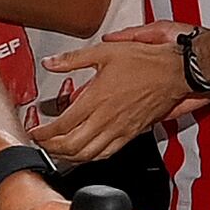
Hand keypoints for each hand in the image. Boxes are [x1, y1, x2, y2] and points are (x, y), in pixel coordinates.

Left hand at [35, 26, 196, 165]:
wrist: (174, 73)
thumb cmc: (144, 62)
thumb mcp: (105, 51)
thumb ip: (73, 59)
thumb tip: (51, 63)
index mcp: (96, 99)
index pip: (62, 125)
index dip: (44, 132)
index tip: (35, 130)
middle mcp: (106, 119)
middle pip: (71, 146)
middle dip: (50, 148)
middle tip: (41, 142)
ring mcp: (119, 130)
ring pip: (87, 155)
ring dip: (68, 157)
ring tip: (56, 151)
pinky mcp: (130, 135)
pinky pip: (106, 154)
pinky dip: (90, 158)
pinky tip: (84, 153)